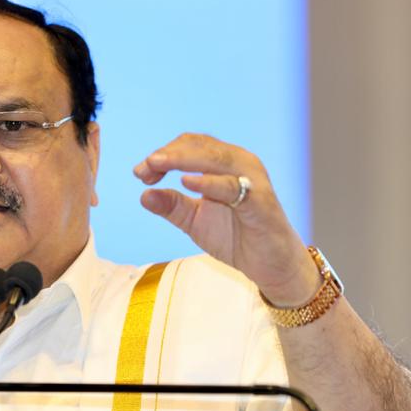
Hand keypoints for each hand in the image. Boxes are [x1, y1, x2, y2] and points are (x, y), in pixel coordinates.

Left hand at [134, 133, 318, 306]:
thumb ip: (171, 206)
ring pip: (216, 158)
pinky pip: (233, 186)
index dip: (163, 154)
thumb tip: (143, 195)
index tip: (140, 173)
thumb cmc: (236, 237)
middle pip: (200, 146)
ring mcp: (252, 180)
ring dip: (182, 159)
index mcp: (224, 164)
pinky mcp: (261, 201)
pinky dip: (209, 182)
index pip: (190, 145)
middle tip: (144, 168)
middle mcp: (240, 164)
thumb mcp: (194, 221)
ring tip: (156, 165)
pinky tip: (186, 182)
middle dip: (167, 154)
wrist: (270, 265)